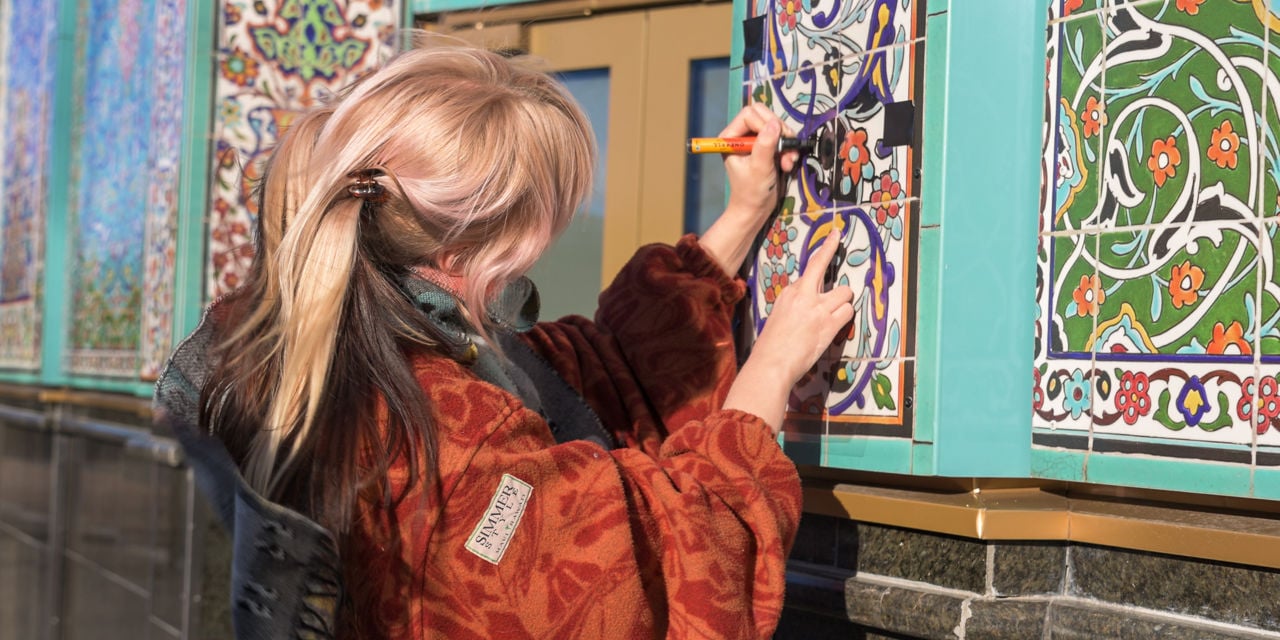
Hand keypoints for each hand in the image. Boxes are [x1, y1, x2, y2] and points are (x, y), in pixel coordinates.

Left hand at [698, 104, 800, 275]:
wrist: (757, 209)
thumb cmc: (751, 191)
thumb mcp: (759, 168)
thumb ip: (765, 145)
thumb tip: (774, 124)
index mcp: (731, 137)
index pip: (750, 114)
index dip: (765, 123)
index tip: (776, 140)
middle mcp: (742, 135)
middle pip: (764, 115)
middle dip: (778, 131)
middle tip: (786, 148)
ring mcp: (755, 140)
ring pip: (776, 125)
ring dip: (786, 142)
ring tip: (787, 162)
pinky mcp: (767, 147)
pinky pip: (782, 137)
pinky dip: (788, 149)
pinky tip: (788, 164)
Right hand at [723, 232, 854, 431]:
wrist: (771, 362)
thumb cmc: (772, 345)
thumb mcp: (779, 316)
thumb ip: (796, 304)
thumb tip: (812, 302)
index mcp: (790, 292)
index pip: (813, 264)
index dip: (828, 247)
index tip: (837, 234)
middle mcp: (804, 295)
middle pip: (833, 277)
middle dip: (839, 289)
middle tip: (836, 300)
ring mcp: (817, 308)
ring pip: (846, 294)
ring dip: (842, 307)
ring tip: (830, 322)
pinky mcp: (828, 323)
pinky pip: (847, 312)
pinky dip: (844, 319)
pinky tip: (831, 329)